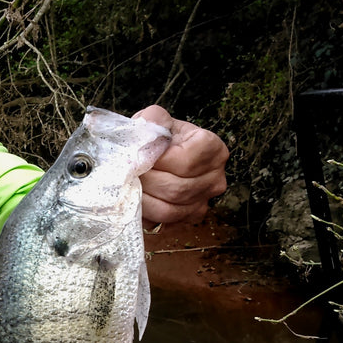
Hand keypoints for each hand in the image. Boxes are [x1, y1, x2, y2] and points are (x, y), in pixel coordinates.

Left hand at [134, 105, 228, 224]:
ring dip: (143, 199)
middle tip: (127, 173)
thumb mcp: (157, 119)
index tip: (142, 156)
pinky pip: (165, 223)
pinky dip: (146, 214)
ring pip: (170, 209)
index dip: (159, 161)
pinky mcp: (190, 217)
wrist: (162, 153)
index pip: (186, 161)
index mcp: (212, 148)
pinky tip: (137, 200)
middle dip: (146, 181)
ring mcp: (205, 200)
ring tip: (129, 186)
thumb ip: (153, 120)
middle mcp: (215, 177)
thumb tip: (146, 129)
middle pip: (176, 188)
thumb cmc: (161, 137)